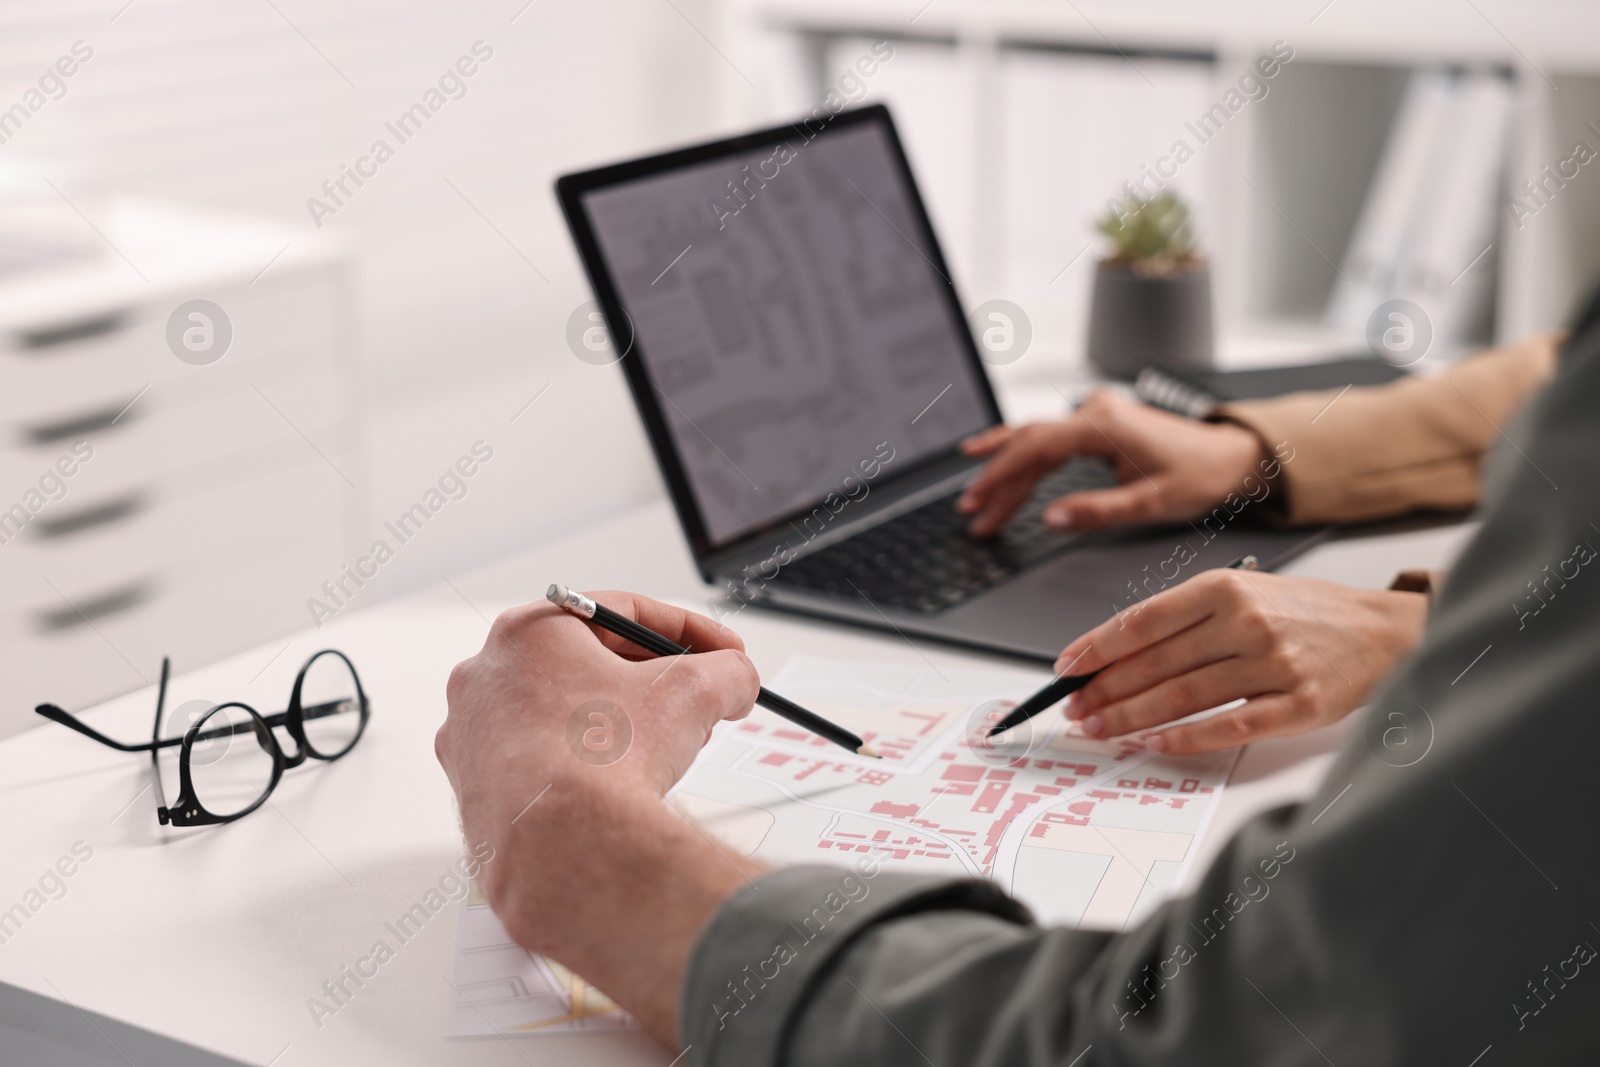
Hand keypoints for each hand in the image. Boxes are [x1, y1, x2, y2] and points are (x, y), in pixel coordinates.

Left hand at [435, 591, 764, 1043]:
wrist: (565, 849)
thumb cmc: (601, 762)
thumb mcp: (694, 692)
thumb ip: (726, 671)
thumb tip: (735, 679)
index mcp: (526, 632)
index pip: (620, 613)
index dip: (686, 630)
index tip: (717, 650)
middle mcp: (486, 677)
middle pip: (588, 662)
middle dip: (651, 679)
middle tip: (695, 698)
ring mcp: (472, 735)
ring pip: (562, 713)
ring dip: (616, 722)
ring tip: (661, 748)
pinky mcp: (474, 789)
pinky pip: (539, 760)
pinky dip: (580, 765)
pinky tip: (616, 785)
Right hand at [957, 389, 1265, 536]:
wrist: (1231, 457)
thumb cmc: (1199, 476)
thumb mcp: (1150, 503)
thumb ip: (1096, 511)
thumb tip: (1050, 520)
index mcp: (1103, 426)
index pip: (1035, 448)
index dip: (1001, 476)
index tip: (978, 500)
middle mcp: (1094, 411)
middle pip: (1029, 443)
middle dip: (996, 478)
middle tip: (971, 510)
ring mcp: (1095, 414)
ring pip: (1035, 438)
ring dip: (1005, 466)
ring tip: (974, 490)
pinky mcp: (1098, 423)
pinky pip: (1050, 436)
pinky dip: (1024, 453)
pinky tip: (1000, 456)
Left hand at [1053, 569, 1429, 753]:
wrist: (1383, 630)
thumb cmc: (1303, 613)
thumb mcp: (1243, 594)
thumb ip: (1185, 620)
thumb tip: (1116, 655)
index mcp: (1225, 587)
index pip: (1143, 621)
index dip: (1097, 647)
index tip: (1066, 668)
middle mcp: (1247, 622)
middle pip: (1155, 663)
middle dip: (1105, 690)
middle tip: (1074, 709)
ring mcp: (1274, 664)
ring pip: (1183, 697)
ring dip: (1131, 717)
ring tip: (1099, 728)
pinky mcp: (1300, 705)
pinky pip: (1230, 727)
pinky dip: (1186, 739)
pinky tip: (1154, 745)